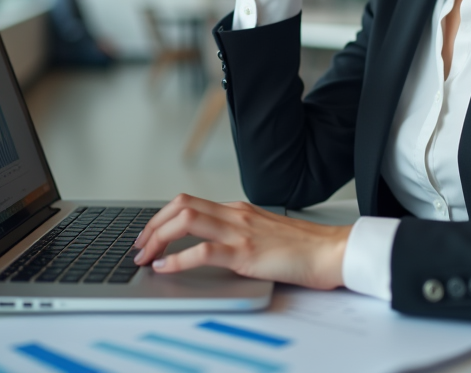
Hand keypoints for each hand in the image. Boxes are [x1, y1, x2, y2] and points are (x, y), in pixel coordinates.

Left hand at [132, 194, 351, 289]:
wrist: (332, 251)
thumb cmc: (304, 248)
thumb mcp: (264, 234)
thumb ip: (239, 234)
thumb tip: (212, 246)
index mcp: (238, 210)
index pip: (189, 202)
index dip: (161, 217)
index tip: (148, 234)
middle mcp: (235, 214)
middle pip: (180, 206)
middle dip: (152, 225)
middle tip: (138, 246)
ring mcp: (240, 231)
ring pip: (186, 221)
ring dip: (157, 239)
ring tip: (145, 257)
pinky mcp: (245, 252)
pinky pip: (203, 250)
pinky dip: (177, 259)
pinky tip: (164, 268)